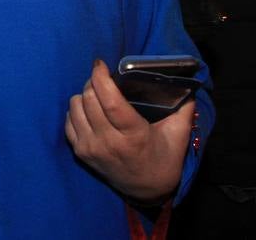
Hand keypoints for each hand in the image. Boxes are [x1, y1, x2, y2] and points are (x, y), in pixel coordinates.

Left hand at [65, 60, 193, 202]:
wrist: (147, 191)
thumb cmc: (164, 159)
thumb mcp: (178, 134)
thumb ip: (184, 107)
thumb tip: (187, 81)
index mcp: (133, 135)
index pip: (110, 101)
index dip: (101, 78)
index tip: (100, 63)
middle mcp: (108, 142)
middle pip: (89, 99)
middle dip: (94, 81)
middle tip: (103, 78)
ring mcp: (91, 148)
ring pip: (75, 106)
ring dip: (84, 95)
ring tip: (97, 94)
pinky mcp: (80, 153)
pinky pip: (68, 120)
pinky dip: (76, 110)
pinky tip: (89, 110)